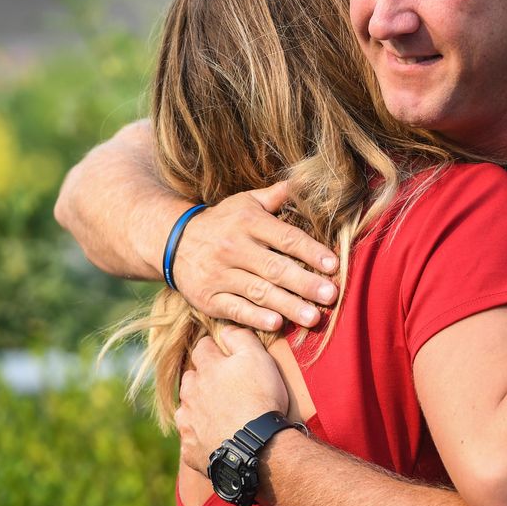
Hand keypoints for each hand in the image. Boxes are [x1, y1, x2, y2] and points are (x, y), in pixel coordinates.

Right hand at [172, 182, 339, 330]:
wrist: (172, 242)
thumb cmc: (222, 222)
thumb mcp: (245, 202)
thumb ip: (276, 196)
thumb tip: (305, 181)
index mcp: (249, 222)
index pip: (286, 238)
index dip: (311, 252)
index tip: (334, 265)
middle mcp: (234, 248)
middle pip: (275, 268)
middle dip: (305, 283)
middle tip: (331, 295)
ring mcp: (219, 274)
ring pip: (258, 291)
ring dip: (288, 305)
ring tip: (313, 317)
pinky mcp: (207, 298)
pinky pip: (234, 309)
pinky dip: (255, 317)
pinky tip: (276, 324)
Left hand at [175, 328, 288, 472]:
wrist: (255, 446)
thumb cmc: (260, 398)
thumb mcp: (258, 358)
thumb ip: (240, 338)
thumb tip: (225, 328)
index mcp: (207, 369)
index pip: (202, 348)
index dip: (212, 348)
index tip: (222, 352)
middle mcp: (191, 393)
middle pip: (190, 378)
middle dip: (201, 377)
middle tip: (221, 383)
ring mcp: (188, 421)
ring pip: (186, 407)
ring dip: (197, 405)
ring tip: (217, 411)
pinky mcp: (190, 448)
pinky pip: (190, 437)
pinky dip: (199, 434)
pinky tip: (214, 436)